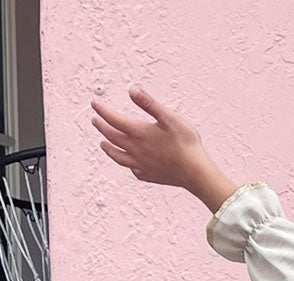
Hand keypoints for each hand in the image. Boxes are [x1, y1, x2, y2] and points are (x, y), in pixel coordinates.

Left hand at [90, 86, 235, 208]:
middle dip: (101, 127)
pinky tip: (129, 165)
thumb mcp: (169, 117)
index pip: (114, 119)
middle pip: (113, 137)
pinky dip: (128, 166)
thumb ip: (149, 103)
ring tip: (103, 144)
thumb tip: (132, 90)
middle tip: (95, 120)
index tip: (94, 103)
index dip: (102, 110)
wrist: (196, 173)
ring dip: (108, 148)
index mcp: (139, 133)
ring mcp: (142, 164)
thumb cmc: (186, 144)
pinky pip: (135, 171)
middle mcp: (137, 150)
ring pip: (118, 156)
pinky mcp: (151, 175)